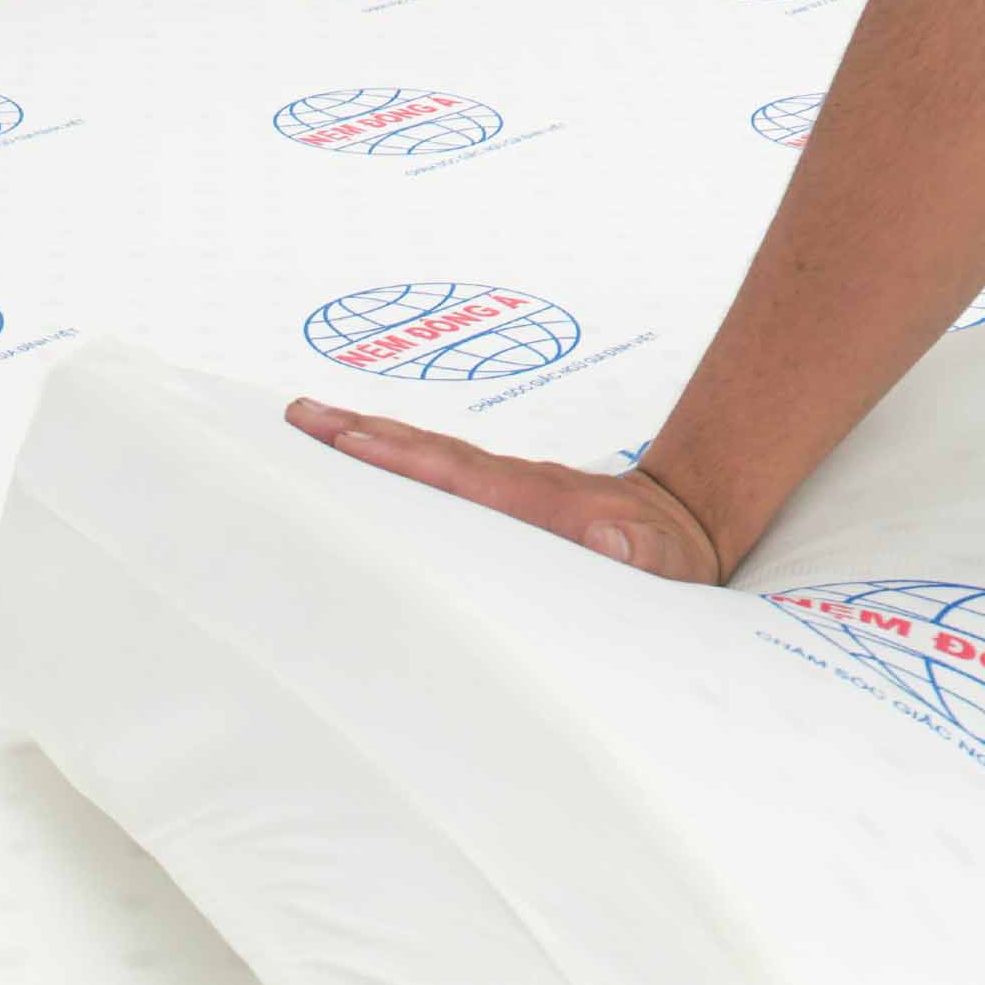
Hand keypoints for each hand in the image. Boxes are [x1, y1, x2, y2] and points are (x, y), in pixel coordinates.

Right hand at [285, 398, 723, 585]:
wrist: (685, 521)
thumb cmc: (669, 559)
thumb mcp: (666, 569)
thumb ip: (641, 556)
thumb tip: (607, 538)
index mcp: (542, 505)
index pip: (460, 478)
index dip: (406, 461)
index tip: (354, 441)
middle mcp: (516, 483)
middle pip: (427, 452)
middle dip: (362, 433)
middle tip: (299, 415)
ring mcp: (506, 483)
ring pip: (428, 456)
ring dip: (369, 438)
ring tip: (310, 422)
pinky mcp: (499, 493)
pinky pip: (438, 471)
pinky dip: (396, 457)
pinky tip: (362, 453)